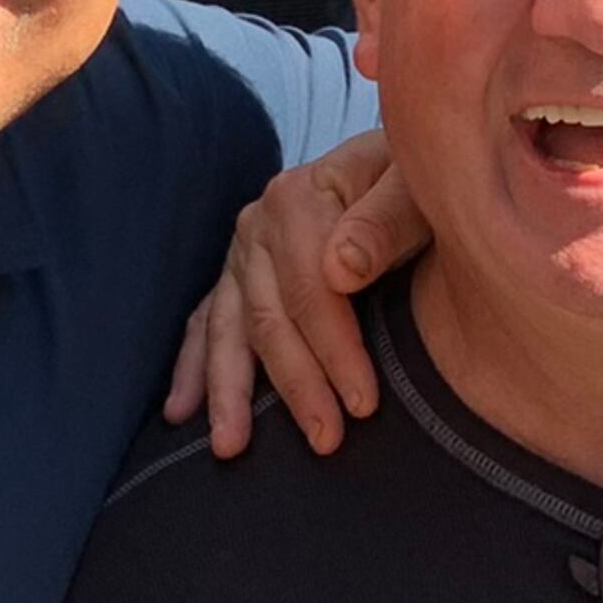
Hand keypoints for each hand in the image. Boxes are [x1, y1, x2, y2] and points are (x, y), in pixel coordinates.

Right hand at [161, 132, 415, 459]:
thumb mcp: (417, 188)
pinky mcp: (236, 274)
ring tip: (231, 447)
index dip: (336, 350)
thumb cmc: (421, 179)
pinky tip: (181, 412)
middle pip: (269, 317)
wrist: (411, 156)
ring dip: (229, 392)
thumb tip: (340, 270)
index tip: (364, 404)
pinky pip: (206, 324)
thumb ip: (384, 222)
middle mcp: (258, 223)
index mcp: (298, 197)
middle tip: (325, 440)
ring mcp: (242, 251)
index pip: (311, 289)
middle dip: (296, 385)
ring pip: (229, 329)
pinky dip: (194, 368)